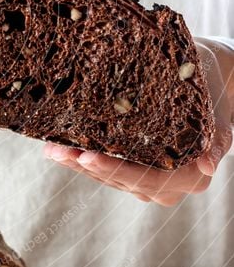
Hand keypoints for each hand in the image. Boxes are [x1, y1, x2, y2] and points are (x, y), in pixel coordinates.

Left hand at [44, 41, 232, 205]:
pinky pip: (106, 172)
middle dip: (87, 166)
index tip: (88, 157)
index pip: (148, 178)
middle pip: (122, 180)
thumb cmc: (210, 88)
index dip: (116, 169)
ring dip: (78, 165)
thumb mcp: (216, 109)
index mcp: (191, 176)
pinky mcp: (135, 173)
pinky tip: (58, 149)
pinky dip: (83, 161)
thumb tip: (207, 166)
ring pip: (109, 178)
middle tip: (57, 151)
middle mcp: (170, 186)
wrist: (209, 79)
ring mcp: (150, 183)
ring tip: (50, 149)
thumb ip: (216, 138)